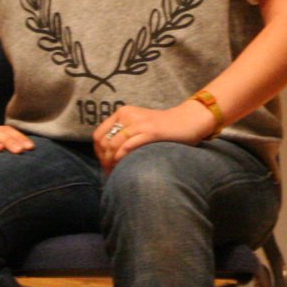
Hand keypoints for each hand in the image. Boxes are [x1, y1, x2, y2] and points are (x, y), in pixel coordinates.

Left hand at [93, 100, 215, 172]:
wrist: (188, 120)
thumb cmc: (164, 128)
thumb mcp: (139, 125)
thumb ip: (124, 135)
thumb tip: (108, 157)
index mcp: (123, 113)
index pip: (98, 135)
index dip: (98, 152)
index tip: (104, 164)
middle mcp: (128, 115)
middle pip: (104, 142)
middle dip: (104, 160)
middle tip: (109, 172)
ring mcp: (139, 123)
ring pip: (114, 145)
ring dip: (111, 162)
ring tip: (116, 173)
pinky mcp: (151, 131)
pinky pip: (128, 146)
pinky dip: (122, 159)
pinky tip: (124, 167)